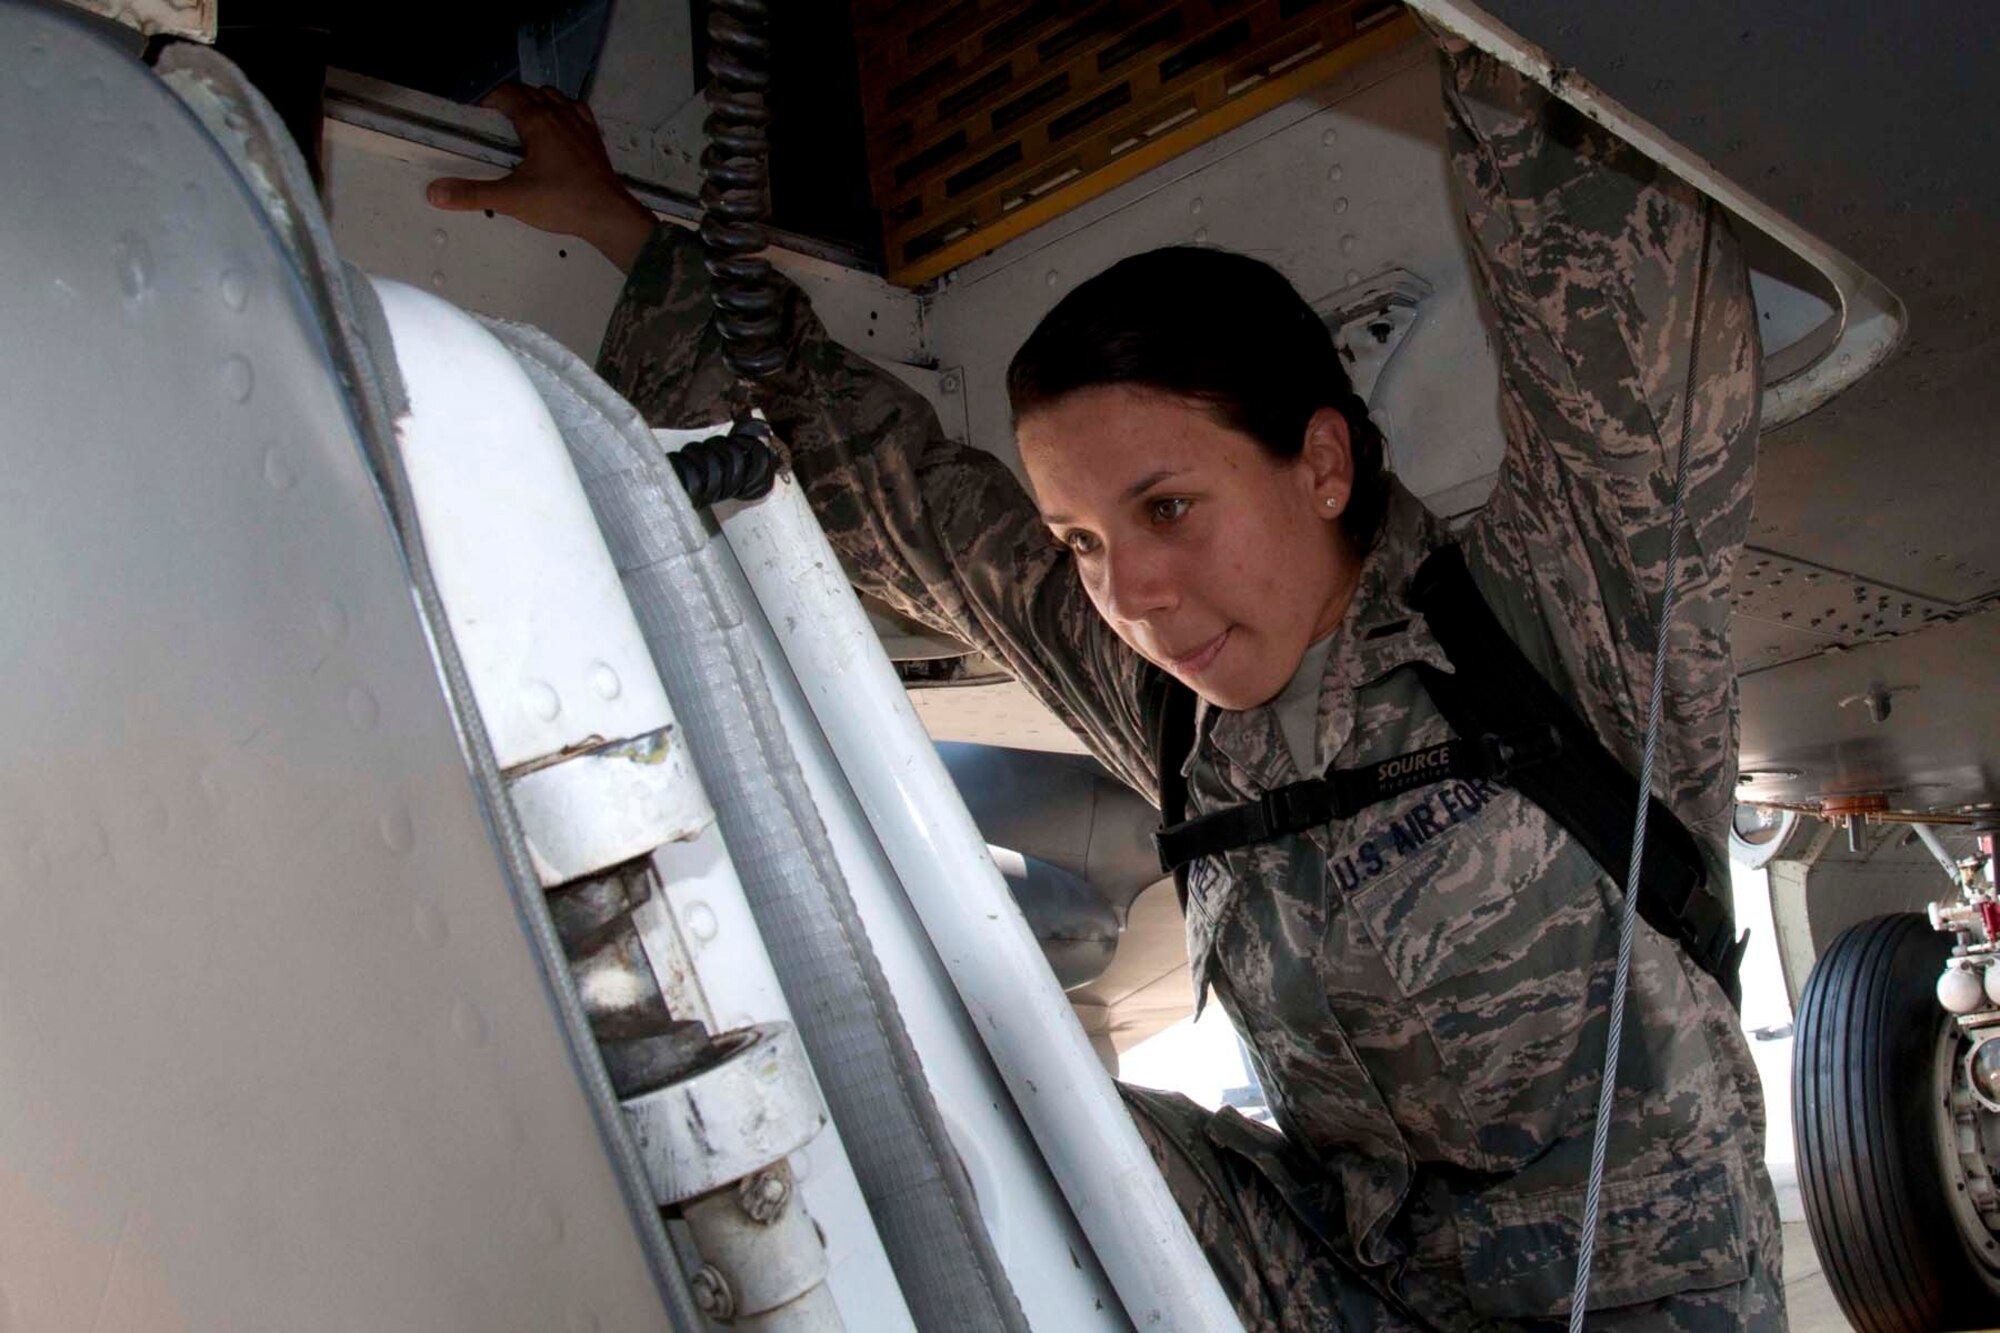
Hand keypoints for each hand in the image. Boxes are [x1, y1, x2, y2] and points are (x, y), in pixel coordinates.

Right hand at [427, 84, 656, 271]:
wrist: (608, 215)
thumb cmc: (562, 202)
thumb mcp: (511, 199)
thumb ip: (472, 194)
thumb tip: (435, 192)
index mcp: (537, 121)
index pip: (507, 94)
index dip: (488, 100)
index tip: (477, 114)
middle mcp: (560, 115)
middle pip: (529, 91)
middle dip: (509, 99)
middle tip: (494, 119)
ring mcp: (580, 124)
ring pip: (554, 96)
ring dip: (536, 100)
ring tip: (523, 120)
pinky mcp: (593, 138)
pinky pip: (577, 110)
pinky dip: (563, 110)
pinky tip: (559, 126)